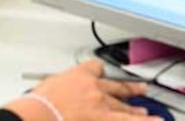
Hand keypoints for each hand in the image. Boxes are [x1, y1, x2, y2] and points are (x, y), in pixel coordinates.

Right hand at [5, 60, 159, 120]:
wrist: (39, 115)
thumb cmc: (37, 104)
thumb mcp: (44, 86)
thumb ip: (57, 88)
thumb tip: (55, 94)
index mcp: (78, 77)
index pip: (94, 68)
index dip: (98, 71)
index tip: (101, 73)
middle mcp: (94, 90)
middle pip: (116, 87)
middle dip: (129, 89)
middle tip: (140, 89)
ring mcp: (102, 107)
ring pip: (125, 106)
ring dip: (137, 110)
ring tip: (147, 113)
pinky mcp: (105, 119)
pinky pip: (127, 120)